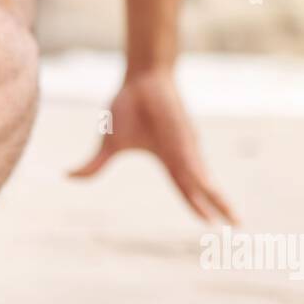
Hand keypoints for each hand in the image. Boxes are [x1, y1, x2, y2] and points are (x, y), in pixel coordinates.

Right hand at [69, 69, 235, 223]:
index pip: (185, 189)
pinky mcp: (184, 137)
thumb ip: (93, 166)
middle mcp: (183, 156)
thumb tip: (66, 177)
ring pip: (204, 180)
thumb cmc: (128, 106)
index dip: (196, 206)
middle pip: (202, 189)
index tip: (209, 222)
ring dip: (219, 200)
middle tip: (237, 225)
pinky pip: (194, 164)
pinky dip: (203, 181)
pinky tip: (212, 193)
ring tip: (233, 219)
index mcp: (169, 160)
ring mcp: (186, 147)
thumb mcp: (108, 145)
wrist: (141, 77)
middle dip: (219, 208)